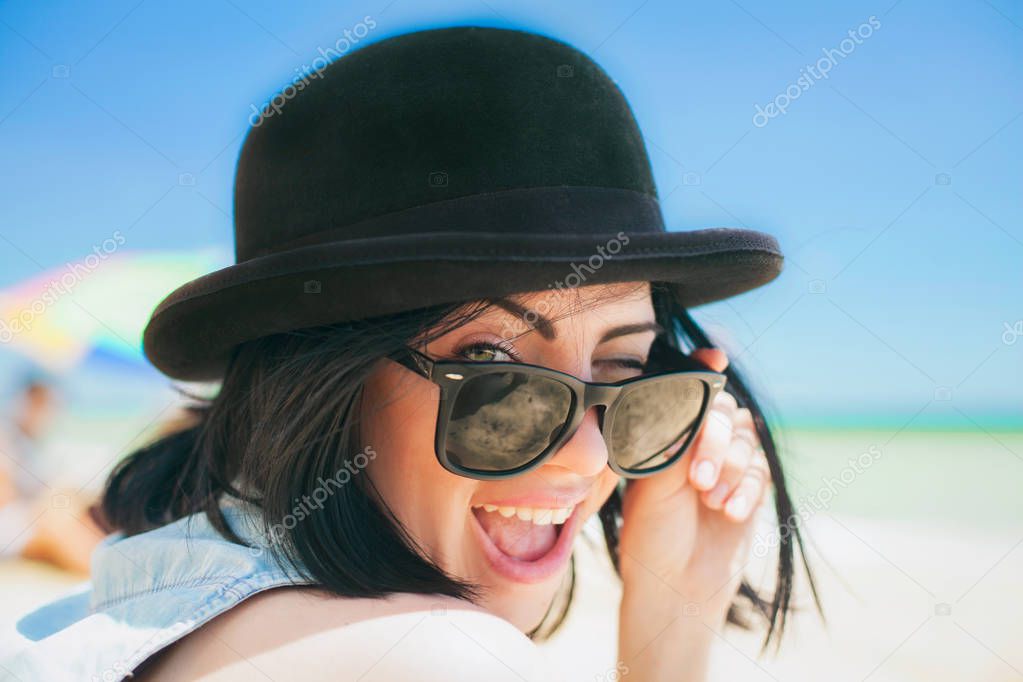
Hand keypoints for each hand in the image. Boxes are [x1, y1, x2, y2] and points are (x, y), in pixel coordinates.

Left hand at [616, 348, 771, 617]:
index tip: (714, 356)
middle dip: (715, 442)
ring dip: (731, 470)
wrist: (675, 585)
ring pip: (745, 440)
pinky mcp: (749, 488)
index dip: (703, 369)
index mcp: (665, 434)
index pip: (689, 392)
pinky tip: (729, 513)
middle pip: (722, 412)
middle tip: (699, 479)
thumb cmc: (652, 533)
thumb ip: (676, 436)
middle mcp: (695, 443)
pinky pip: (761, 472)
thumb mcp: (654, 480)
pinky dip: (747, 490)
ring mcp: (724, 464)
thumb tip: (694, 398)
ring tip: (711, 502)